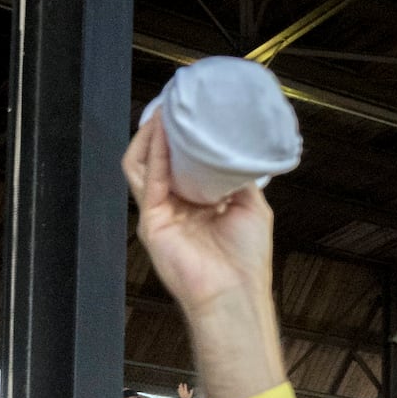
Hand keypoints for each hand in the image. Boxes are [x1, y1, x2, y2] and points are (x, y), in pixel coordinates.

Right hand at [121, 112, 273, 311]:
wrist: (234, 293)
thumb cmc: (247, 259)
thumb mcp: (251, 207)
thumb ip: (239, 179)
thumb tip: (237, 152)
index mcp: (200, 204)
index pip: (185, 164)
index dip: (186, 139)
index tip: (193, 113)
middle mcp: (177, 206)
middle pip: (161, 160)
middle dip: (164, 132)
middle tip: (174, 104)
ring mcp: (161, 213)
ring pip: (145, 166)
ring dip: (151, 138)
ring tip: (162, 112)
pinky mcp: (151, 221)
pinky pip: (146, 180)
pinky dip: (152, 154)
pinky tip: (160, 133)